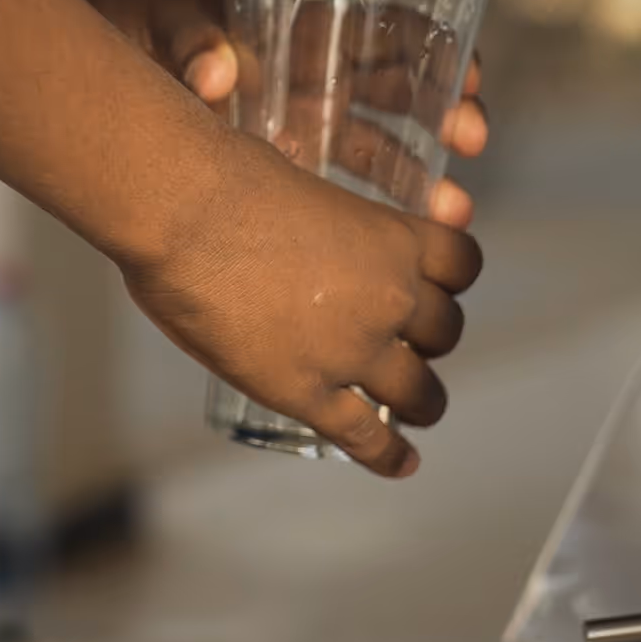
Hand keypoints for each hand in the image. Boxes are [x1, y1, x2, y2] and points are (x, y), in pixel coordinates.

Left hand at [89, 0, 489, 226]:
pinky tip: (405, 247)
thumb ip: (193, 45)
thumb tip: (215, 74)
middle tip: (471, 138)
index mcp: (305, 32)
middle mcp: (320, 79)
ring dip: (425, 177)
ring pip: (385, 149)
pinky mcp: (286, 167)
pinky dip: (378, 215)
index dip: (435, 46)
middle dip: (448, 113)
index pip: (389, 29)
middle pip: (403, 94)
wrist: (104, 66)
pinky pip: (344, 191)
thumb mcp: (169, 28)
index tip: (465, 71)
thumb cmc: (145, 28)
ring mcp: (307, 125)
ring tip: (452, 210)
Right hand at [124, 139, 482, 476]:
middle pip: (445, 331)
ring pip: (419, 393)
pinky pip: (364, 435)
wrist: (179, 210)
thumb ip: (313, 215)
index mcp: (392, 238)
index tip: (436, 282)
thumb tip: (289, 227)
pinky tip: (400, 463)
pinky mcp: (306, 392)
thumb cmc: (223, 178)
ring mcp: (351, 351)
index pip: (461, 263)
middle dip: (431, 337)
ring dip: (423, 401)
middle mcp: (389, 298)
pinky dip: (388, 455)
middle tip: (408, 341)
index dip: (451, 277)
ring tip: (416, 408)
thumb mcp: (298, 180)